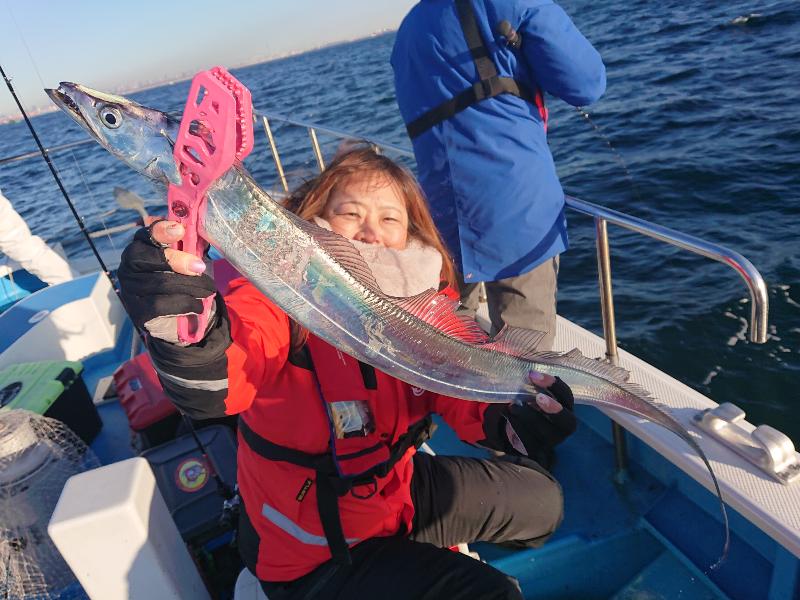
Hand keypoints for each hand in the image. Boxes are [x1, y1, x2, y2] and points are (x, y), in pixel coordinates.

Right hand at [117, 220, 216, 343]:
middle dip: (177, 260)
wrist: (181, 319)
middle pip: (148, 258)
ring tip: (207, 289)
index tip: (180, 230)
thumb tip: (202, 230)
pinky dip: (185, 304)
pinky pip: (161, 305)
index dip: (160, 230)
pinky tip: (197, 305)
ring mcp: (131, 290)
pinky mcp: (138, 312)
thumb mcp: (190, 260)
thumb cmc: (184, 282)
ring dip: (190, 285)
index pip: (144, 235)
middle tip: (199, 267)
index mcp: (141, 249)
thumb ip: (192, 245)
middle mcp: (129, 268)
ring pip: (160, 282)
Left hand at [504, 371, 576, 457]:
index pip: (567, 397)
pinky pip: (528, 441)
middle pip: (568, 422)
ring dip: (530, 417)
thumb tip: (515, 356)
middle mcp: (562, 427)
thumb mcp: (530, 390)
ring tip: (513, 405)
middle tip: (538, 397)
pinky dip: (517, 426)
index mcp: (565, 408)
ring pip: (546, 433)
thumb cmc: (527, 403)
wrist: (515, 427)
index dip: (554, 385)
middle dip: (554, 409)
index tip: (534, 375)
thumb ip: (530, 378)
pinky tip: (507, 414)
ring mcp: (549, 440)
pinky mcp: (535, 450)